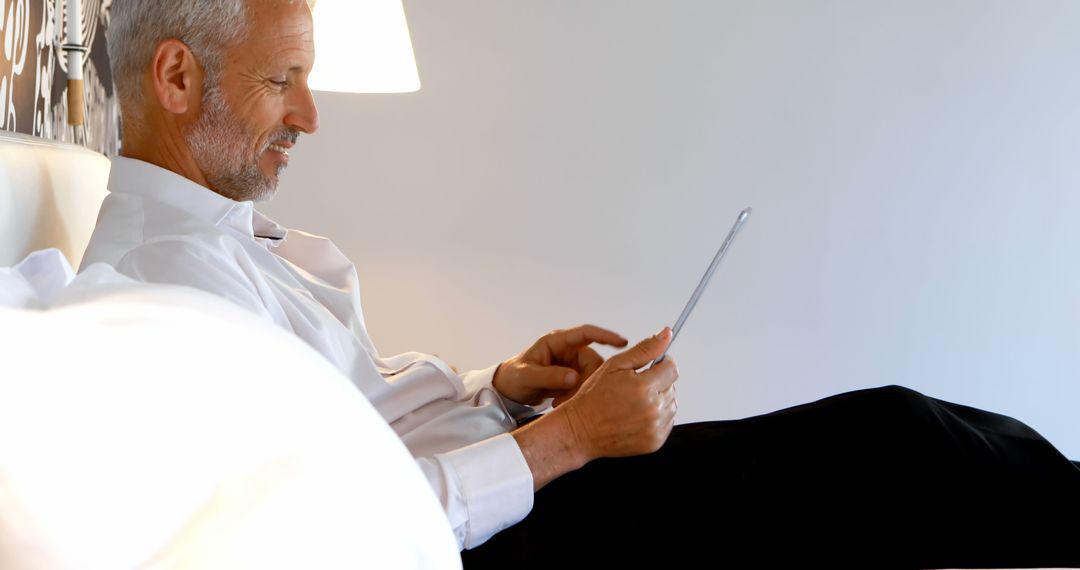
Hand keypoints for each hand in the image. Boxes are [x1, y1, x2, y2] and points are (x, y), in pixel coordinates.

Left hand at [493, 324, 628, 405]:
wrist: (508, 391)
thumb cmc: (514, 378)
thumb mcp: (527, 377)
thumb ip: (549, 376)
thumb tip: (574, 378)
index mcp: (557, 342)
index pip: (586, 333)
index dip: (606, 336)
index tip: (622, 342)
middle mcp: (568, 351)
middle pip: (593, 361)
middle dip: (588, 380)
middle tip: (570, 397)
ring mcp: (572, 365)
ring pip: (592, 376)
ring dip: (582, 390)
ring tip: (560, 402)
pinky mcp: (573, 379)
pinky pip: (585, 386)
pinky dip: (577, 396)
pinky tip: (561, 403)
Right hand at [510, 327, 679, 490]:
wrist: (581, 430)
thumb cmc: (593, 397)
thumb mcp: (615, 366)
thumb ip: (644, 349)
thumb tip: (666, 334)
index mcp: (643, 388)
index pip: (672, 369)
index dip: (663, 364)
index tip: (653, 366)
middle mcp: (652, 410)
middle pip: (672, 387)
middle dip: (658, 382)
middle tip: (635, 386)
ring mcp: (655, 428)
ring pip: (671, 405)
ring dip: (659, 400)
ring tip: (635, 401)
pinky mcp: (655, 442)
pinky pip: (667, 423)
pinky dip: (657, 418)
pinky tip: (637, 415)